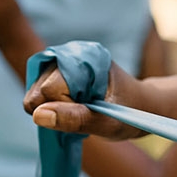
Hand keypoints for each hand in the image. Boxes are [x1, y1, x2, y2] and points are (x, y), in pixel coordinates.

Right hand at [23, 59, 148, 138]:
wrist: (141, 106)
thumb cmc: (129, 114)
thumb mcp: (109, 123)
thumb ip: (76, 119)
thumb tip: (39, 115)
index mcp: (89, 60)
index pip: (50, 89)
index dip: (64, 110)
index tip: (88, 113)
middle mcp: (72, 54)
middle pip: (38, 89)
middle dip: (56, 108)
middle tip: (84, 112)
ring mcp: (63, 61)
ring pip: (35, 91)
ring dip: (53, 107)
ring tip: (80, 109)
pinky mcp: (58, 71)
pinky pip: (38, 92)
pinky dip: (51, 105)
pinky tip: (71, 107)